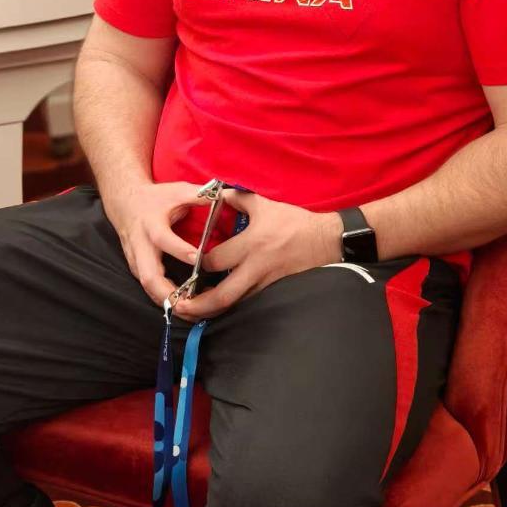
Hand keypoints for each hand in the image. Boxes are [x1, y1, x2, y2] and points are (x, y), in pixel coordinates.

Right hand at [106, 181, 205, 307]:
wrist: (125, 204)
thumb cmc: (155, 198)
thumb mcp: (176, 190)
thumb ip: (198, 195)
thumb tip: (223, 196)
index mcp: (151, 225)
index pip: (163, 240)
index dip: (179, 250)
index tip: (198, 259)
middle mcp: (141, 246)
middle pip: (149, 276)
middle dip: (169, 293)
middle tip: (191, 304)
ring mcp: (137, 261)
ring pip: (148, 289)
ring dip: (169, 303)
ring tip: (193, 312)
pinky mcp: (138, 270)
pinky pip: (150, 290)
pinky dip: (166, 301)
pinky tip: (184, 308)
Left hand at [172, 191, 342, 320]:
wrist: (326, 240)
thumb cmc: (294, 221)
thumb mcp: (264, 204)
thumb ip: (237, 199)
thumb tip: (217, 194)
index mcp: (250, 244)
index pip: (215, 260)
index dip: (198, 265)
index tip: (190, 265)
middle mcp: (255, 267)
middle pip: (222, 295)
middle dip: (199, 304)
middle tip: (181, 306)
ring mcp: (265, 283)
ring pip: (235, 305)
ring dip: (214, 311)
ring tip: (195, 313)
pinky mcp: (274, 290)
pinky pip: (249, 302)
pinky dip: (233, 306)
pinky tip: (221, 308)